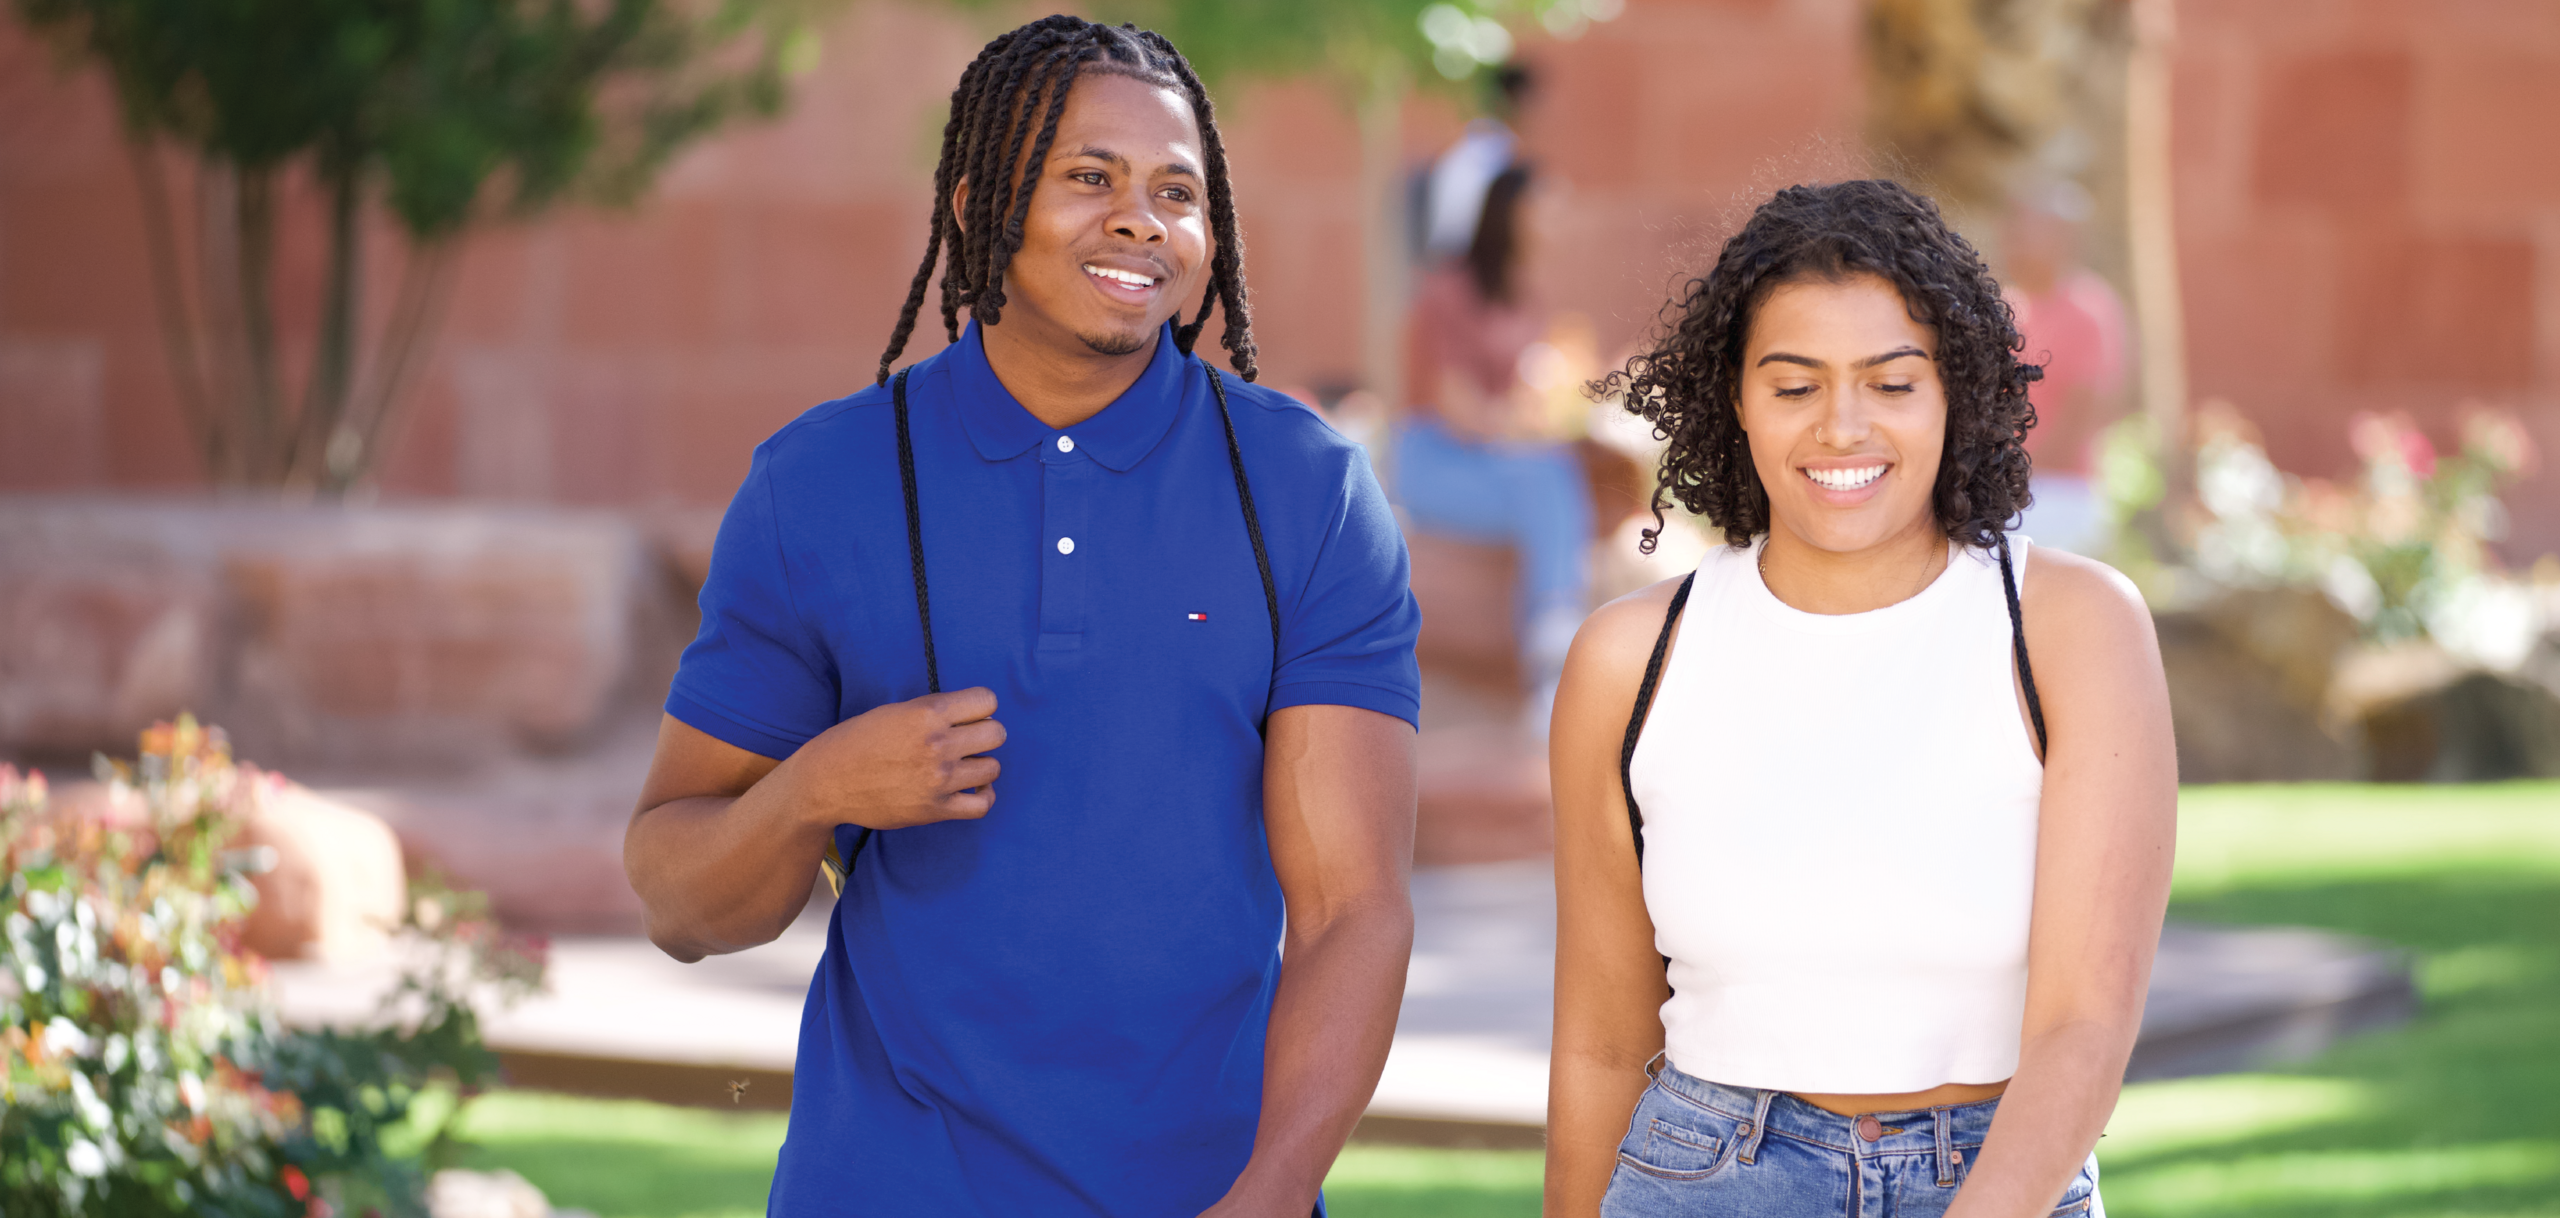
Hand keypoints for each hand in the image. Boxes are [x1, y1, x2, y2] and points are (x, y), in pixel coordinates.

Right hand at [780, 688, 1003, 830]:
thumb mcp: (895, 711)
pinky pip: (982, 804)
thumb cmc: (857, 741)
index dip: (981, 707)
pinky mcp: (936, 809)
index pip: (987, 701)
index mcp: (927, 713)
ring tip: (964, 765)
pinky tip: (972, 788)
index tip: (969, 715)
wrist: (828, 782)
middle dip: (985, 734)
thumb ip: (934, 711)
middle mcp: (937, 744)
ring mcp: (939, 779)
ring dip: (981, 765)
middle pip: (996, 734)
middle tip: (967, 741)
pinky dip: (983, 795)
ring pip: (993, 768)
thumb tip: (974, 714)